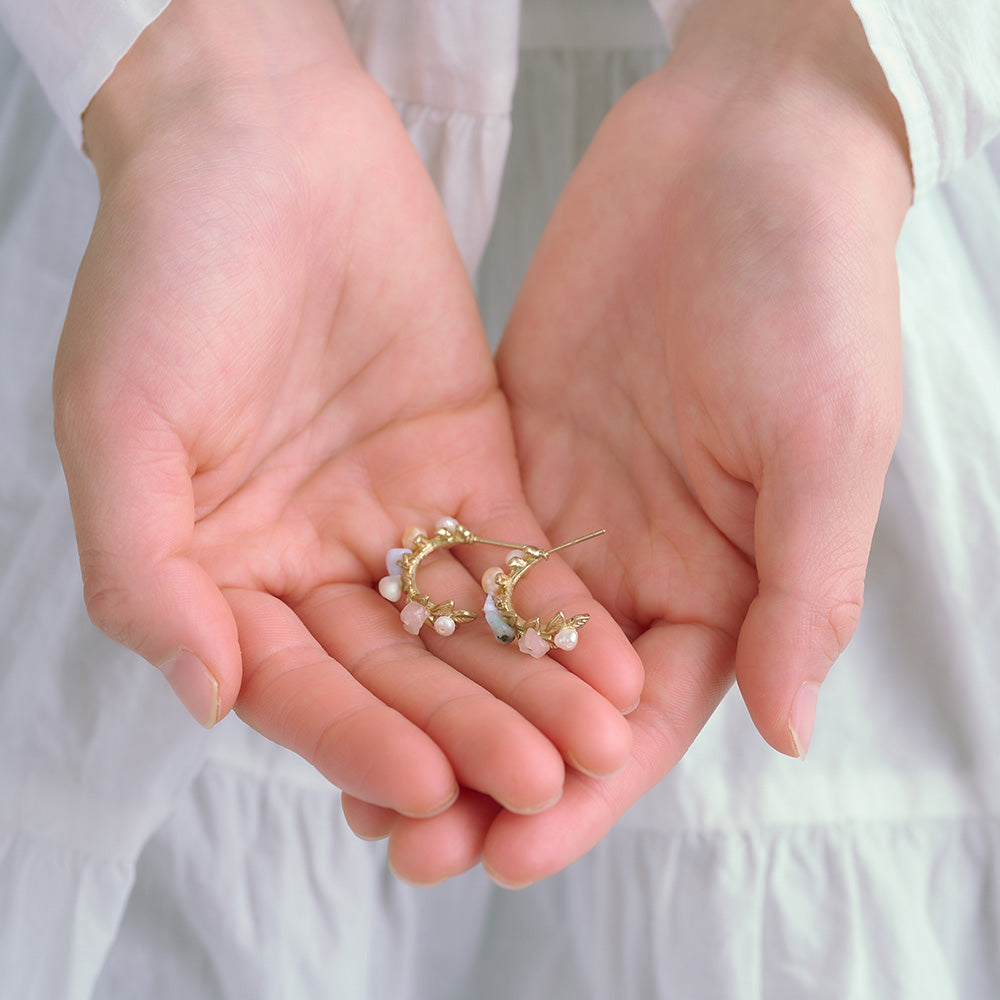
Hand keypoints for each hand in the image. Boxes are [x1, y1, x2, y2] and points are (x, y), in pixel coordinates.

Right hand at [53, 0, 640, 820]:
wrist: (261, 147)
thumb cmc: (165, 273)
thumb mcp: (119, 425)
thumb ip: (145, 571)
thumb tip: (206, 697)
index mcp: (220, 569)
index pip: (293, 683)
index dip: (352, 739)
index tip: (423, 787)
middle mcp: (310, 560)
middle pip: (394, 671)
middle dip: (465, 730)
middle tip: (538, 785)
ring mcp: (392, 516)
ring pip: (465, 626)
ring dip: (528, 686)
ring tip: (595, 742)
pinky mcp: (467, 464)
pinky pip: (516, 551)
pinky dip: (558, 605)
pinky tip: (610, 658)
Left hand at [349, 0, 912, 883]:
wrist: (740, 162)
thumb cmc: (812, 296)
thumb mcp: (823, 445)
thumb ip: (803, 588)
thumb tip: (785, 729)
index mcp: (724, 582)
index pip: (648, 720)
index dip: (586, 793)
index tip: (510, 855)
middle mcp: (638, 566)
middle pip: (555, 700)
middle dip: (488, 773)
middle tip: (408, 844)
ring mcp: (568, 513)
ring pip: (489, 638)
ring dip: (431, 709)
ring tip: (358, 783)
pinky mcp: (508, 451)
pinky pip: (450, 547)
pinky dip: (407, 605)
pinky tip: (349, 653)